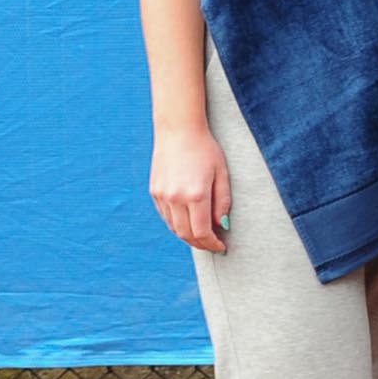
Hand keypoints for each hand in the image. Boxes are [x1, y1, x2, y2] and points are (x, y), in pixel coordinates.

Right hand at [151, 125, 231, 253]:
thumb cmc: (206, 150)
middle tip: (213, 246)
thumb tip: (221, 226)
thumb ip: (222, 202)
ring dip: (188, 237)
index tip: (221, 247)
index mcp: (195, 195)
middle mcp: (175, 198)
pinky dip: (177, 225)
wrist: (178, 131)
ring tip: (202, 237)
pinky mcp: (155, 191)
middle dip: (201, 244)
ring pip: (174, 228)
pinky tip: (188, 223)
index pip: (202, 232)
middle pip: (186, 234)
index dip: (212, 244)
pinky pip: (166, 216)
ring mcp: (162, 195)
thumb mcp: (222, 174)